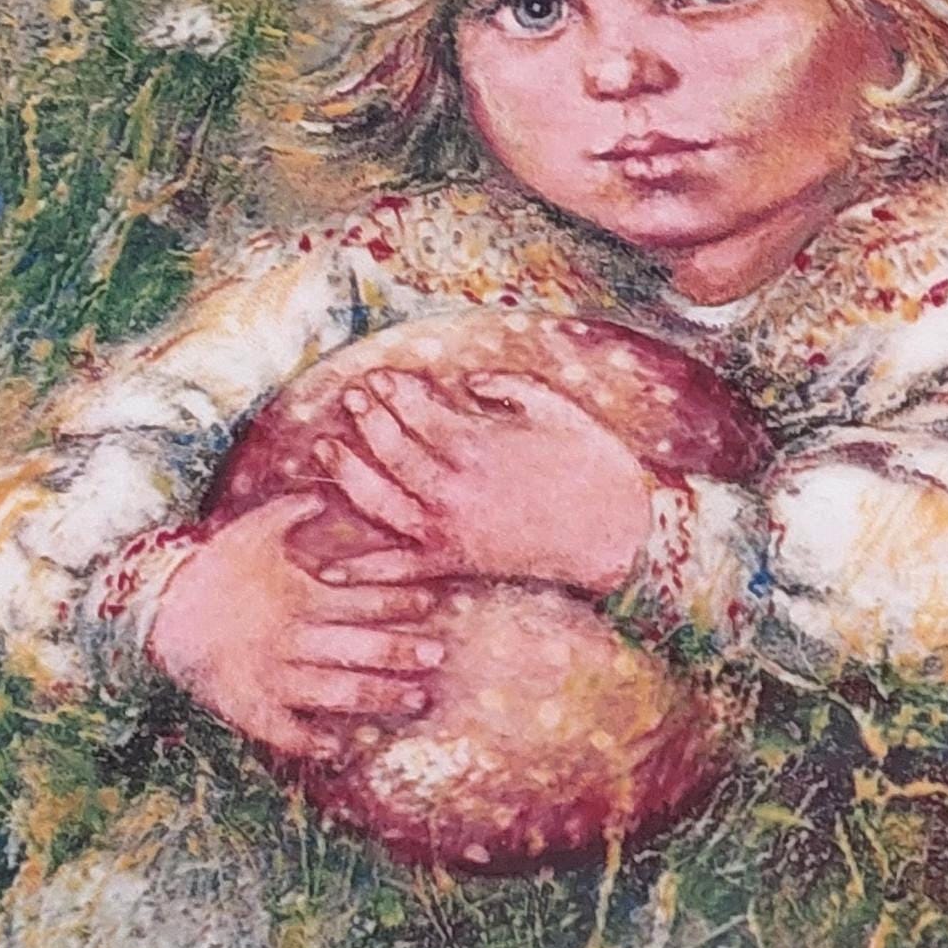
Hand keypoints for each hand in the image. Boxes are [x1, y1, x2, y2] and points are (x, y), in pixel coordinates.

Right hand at [145, 491, 447, 758]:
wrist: (156, 606)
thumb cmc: (211, 567)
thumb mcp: (251, 530)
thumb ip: (290, 512)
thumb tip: (322, 493)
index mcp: (299, 596)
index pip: (360, 599)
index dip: (398, 602)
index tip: (431, 603)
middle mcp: (292, 637)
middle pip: (358, 647)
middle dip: (401, 651)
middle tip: (440, 656)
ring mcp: (271, 675)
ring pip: (335, 690)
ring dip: (378, 695)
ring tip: (417, 699)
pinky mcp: (246, 705)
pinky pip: (282, 731)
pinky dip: (308, 742)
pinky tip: (338, 749)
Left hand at [311, 367, 659, 598]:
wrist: (621, 536)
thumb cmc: (596, 467)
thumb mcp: (559, 410)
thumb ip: (509, 388)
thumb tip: (468, 381)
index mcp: (479, 446)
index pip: (419, 413)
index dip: (395, 392)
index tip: (379, 377)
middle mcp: (454, 488)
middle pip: (393, 451)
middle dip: (368, 420)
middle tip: (351, 398)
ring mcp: (451, 529)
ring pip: (382, 502)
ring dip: (349, 475)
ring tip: (326, 450)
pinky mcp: (457, 563)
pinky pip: (401, 567)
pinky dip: (364, 570)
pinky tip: (328, 568)